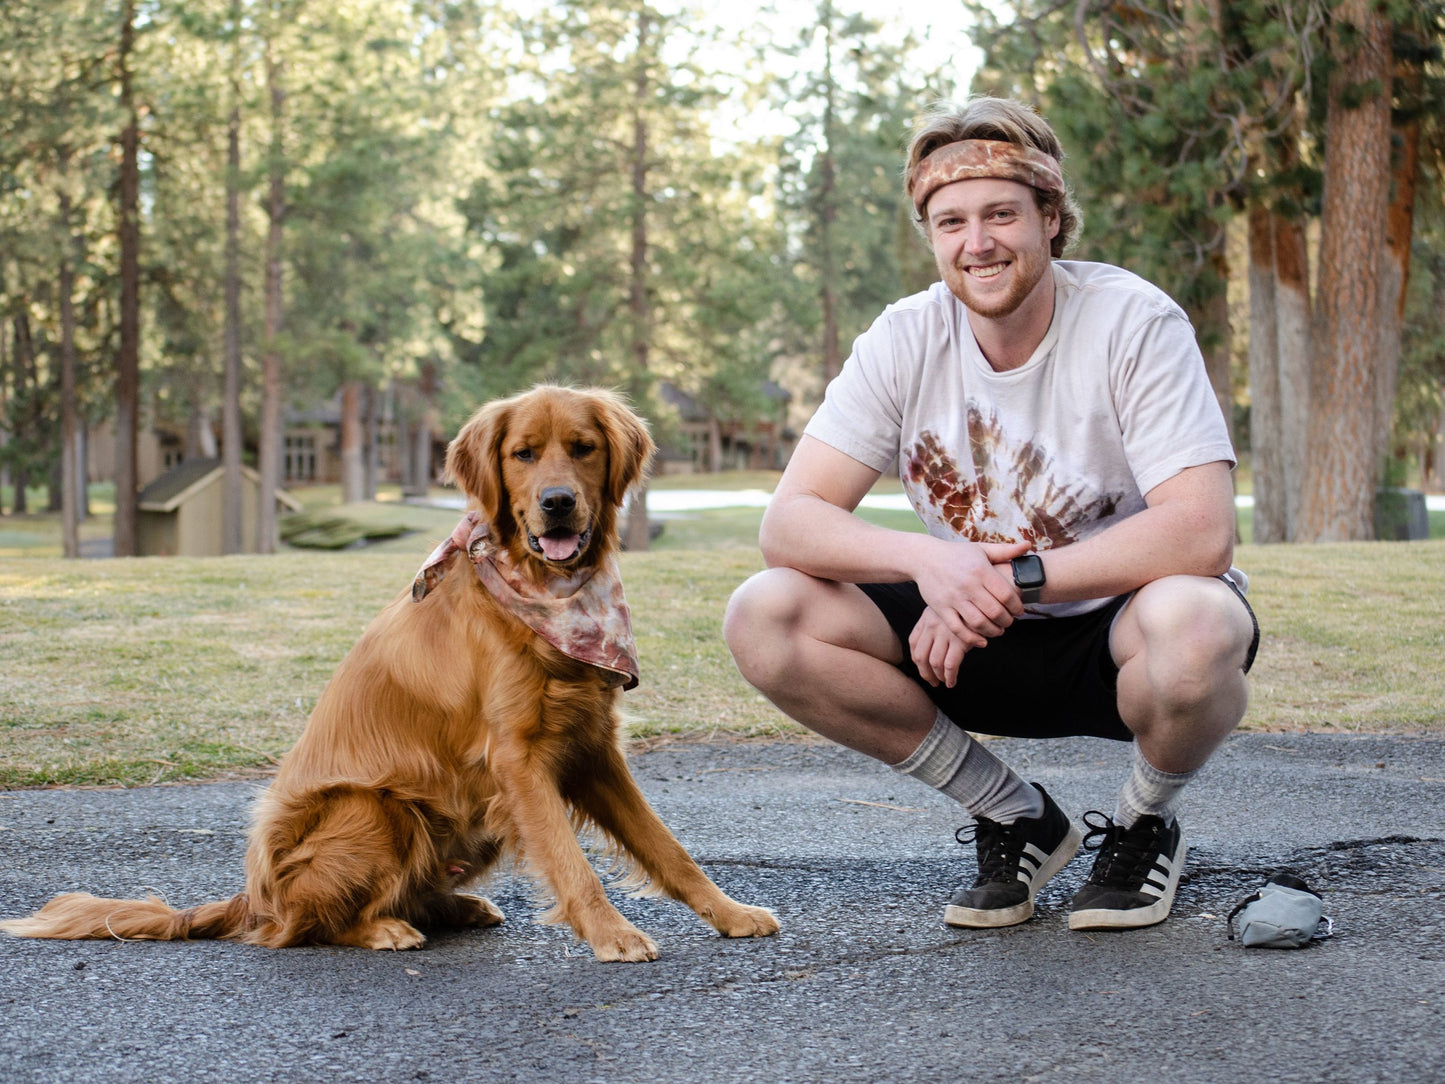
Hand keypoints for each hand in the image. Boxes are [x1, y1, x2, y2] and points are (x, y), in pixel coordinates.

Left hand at [909, 606, 971, 687]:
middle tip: (932, 682)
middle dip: (925, 673)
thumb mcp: (946, 609)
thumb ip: (937, 622)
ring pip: (934, 662)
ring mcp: (945, 633)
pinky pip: (950, 665)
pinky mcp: (960, 641)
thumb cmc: (967, 607)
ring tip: (944, 682)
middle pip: (920, 655)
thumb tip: (932, 645)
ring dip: (937, 676)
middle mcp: (932, 625)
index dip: (917, 659)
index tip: (923, 668)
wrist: (984, 599)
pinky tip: (952, 682)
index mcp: (927, 618)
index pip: (914, 642)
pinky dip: (949, 676)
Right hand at [913, 538, 1029, 646]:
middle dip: (1007, 621)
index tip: (1019, 611)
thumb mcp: (981, 549)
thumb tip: (1028, 545)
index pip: (1006, 595)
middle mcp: (968, 585)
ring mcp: (953, 598)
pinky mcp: (941, 608)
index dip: (1017, 606)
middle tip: (1009, 622)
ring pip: (978, 622)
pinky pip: (958, 629)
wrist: (924, 558)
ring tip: (998, 630)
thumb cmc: (956, 554)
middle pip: (995, 611)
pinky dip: (972, 638)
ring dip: (993, 631)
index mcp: (981, 570)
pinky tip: (982, 641)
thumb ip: (1006, 550)